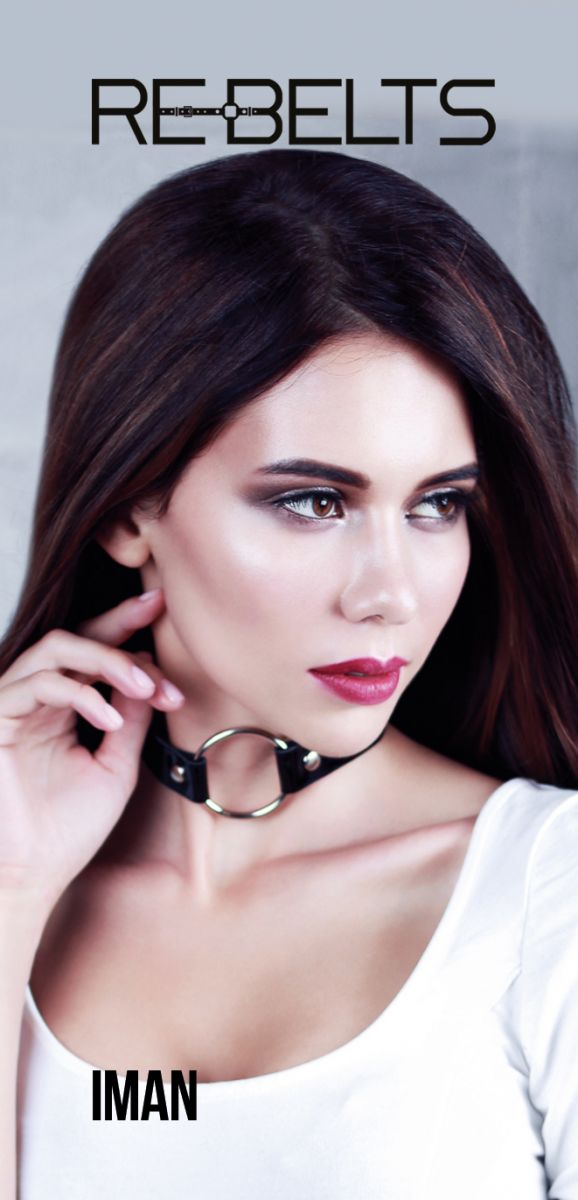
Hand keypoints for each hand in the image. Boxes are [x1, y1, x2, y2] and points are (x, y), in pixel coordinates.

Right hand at [0, 588, 182, 910]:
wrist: (31, 876)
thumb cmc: (66, 831)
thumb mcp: (115, 767)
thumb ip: (131, 720)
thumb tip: (151, 676)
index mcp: (63, 709)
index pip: (94, 654)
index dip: (128, 631)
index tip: (167, 615)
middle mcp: (36, 700)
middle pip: (75, 637)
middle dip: (118, 621)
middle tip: (156, 611)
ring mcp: (13, 705)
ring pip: (56, 649)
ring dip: (106, 658)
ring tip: (144, 685)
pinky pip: (39, 684)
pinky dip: (80, 694)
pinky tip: (110, 718)